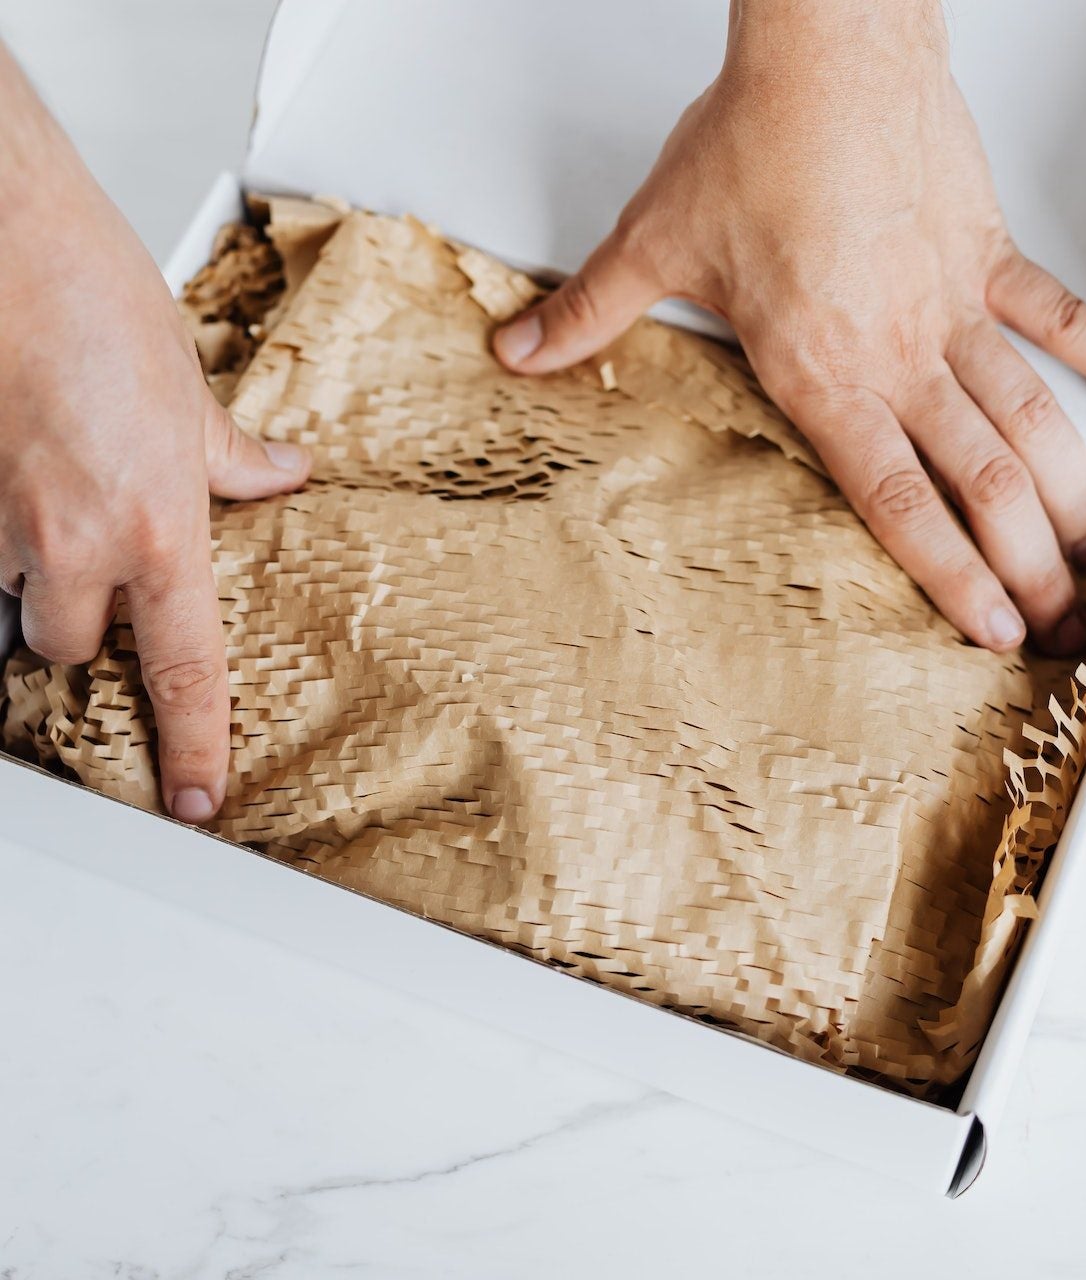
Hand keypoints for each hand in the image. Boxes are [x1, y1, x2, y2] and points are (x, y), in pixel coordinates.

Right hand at [0, 47, 310, 821]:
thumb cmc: (90, 291)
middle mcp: (75, 541)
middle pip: (71, 645)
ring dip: (28, 571)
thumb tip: (281, 473)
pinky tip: (11, 469)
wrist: (2, 231)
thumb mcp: (186, 384)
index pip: (188, 667)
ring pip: (11, 598)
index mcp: (158, 525)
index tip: (199, 794)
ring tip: (45, 494)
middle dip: (80, 619)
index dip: (196, 741)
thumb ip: (231, 454)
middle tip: (90, 558)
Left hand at [495, 0, 1085, 654]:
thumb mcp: (652, 246)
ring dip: (1071, 496)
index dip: (951, 575)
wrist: (828, 52)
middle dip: (1027, 563)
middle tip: (1060, 622)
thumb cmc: (754, 143)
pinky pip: (1062, 322)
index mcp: (824, 373)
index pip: (897, 501)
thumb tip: (516, 353)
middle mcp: (901, 354)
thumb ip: (586, 317)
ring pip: (1031, 420)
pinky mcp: (989, 256)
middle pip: (983, 480)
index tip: (987, 628)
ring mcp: (955, 307)